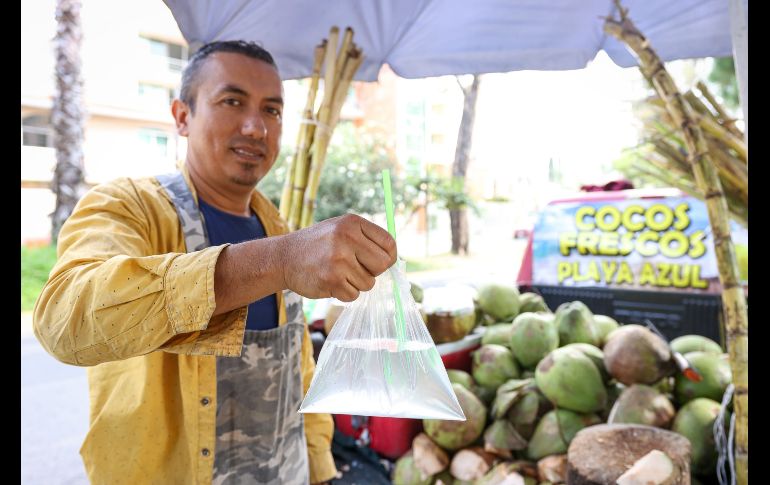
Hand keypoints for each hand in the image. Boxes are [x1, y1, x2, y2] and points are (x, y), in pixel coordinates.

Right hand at [279, 214, 396, 301]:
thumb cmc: (318, 245)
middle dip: (373, 272)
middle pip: (383, 265)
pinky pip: (353, 295)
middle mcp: (347, 238)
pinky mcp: (331, 280)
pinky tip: (329, 281)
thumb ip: (366, 239)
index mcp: (352, 223)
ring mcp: (339, 260)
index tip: (379, 262)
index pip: (389, 244)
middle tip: (356, 269)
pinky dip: (344, 293)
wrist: (284, 257)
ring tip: (337, 273)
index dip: (388, 257)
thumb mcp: (341, 230)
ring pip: (368, 283)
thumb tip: (394, 259)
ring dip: (355, 283)